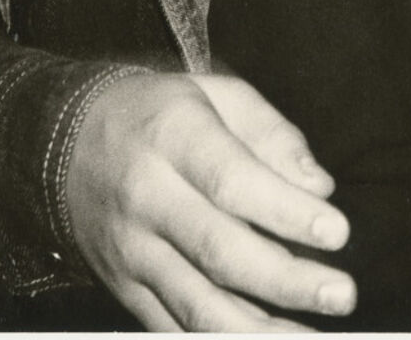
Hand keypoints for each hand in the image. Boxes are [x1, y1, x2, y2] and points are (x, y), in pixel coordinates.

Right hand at [67, 72, 356, 331]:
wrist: (68, 140)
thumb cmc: (163, 114)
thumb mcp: (216, 94)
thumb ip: (272, 134)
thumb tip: (319, 187)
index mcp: (173, 136)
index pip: (231, 181)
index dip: (286, 212)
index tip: (338, 232)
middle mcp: (147, 196)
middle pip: (218, 250)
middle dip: (285, 279)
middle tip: (341, 294)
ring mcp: (132, 250)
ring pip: (197, 304)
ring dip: (259, 332)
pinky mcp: (125, 290)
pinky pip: (173, 330)